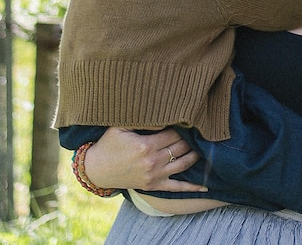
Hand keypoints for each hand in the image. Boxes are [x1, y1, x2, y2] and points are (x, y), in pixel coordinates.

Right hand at [84, 127, 204, 191]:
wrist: (97, 170)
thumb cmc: (109, 144)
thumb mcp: (120, 126)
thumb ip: (142, 120)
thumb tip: (162, 114)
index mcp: (146, 145)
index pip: (173, 133)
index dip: (183, 126)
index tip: (190, 119)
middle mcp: (152, 161)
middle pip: (181, 147)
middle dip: (191, 138)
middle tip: (200, 131)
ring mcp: (155, 175)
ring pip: (184, 164)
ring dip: (196, 155)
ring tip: (203, 146)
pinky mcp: (154, 186)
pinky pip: (177, 188)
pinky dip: (192, 188)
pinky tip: (205, 187)